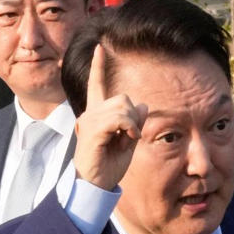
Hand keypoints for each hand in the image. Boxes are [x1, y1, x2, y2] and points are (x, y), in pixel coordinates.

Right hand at [73, 44, 147, 189]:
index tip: (99, 48)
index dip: (98, 66)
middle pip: (122, 98)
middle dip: (133, 116)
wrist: (95, 185)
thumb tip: (144, 105)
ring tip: (127, 140)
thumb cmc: (109, 166)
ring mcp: (90, 120)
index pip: (97, 85)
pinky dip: (128, 128)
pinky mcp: (92, 130)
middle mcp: (91, 113)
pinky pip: (118, 118)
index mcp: (97, 114)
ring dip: (132, 124)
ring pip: (122, 106)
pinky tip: (127, 139)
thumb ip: (135, 123)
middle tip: (130, 136)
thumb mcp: (128, 142)